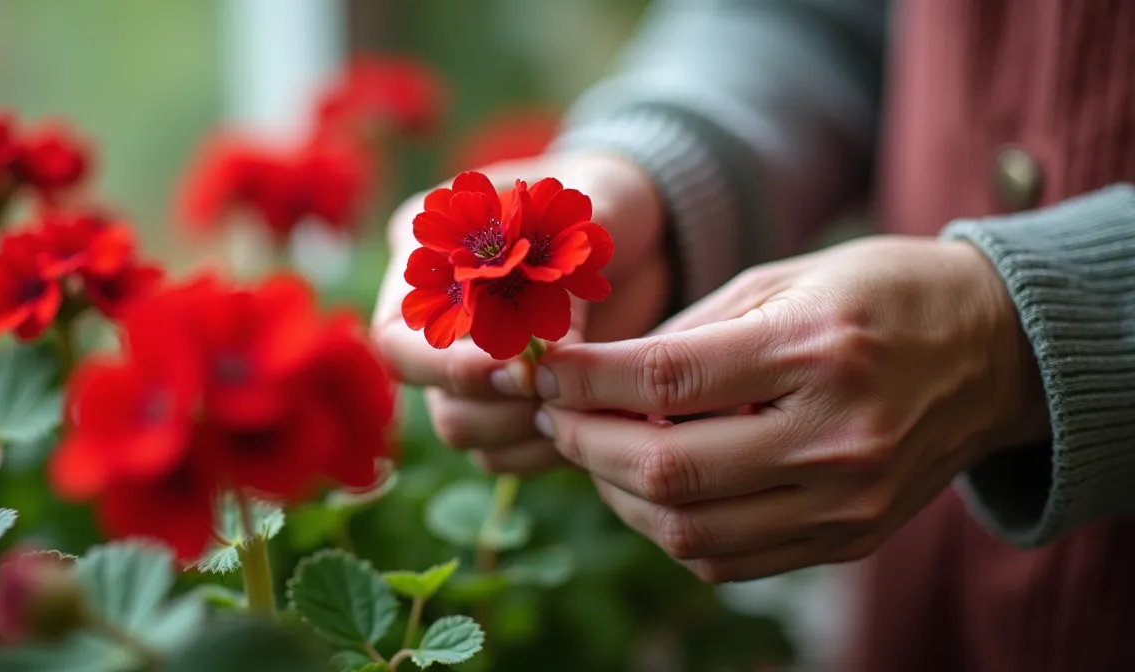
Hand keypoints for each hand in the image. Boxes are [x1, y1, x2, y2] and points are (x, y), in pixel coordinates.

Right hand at [371, 153, 669, 472]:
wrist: (655, 237)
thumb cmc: (615, 205)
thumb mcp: (589, 220)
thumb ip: (560, 277)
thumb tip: (548, 356)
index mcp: (428, 256)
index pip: (395, 332)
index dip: (445, 362)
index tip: (517, 366)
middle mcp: (434, 316)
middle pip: (418, 387)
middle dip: (483, 396)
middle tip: (548, 389)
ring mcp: (468, 367)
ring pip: (459, 426)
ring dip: (517, 427)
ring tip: (580, 402)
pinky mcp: (509, 406)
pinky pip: (503, 454)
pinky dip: (544, 450)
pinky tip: (592, 424)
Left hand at [532, 236, 1049, 580]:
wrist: (993, 353)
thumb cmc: (877, 296)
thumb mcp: (783, 280)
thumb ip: (691, 334)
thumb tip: (596, 379)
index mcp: (816, 349)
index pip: (666, 377)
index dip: (584, 379)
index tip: (541, 370)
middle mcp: (834, 435)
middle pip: (667, 468)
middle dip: (584, 444)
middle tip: (553, 417)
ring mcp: (845, 500)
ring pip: (688, 530)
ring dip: (618, 495)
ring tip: (595, 451)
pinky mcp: (848, 539)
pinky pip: (727, 560)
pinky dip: (670, 529)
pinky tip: (652, 488)